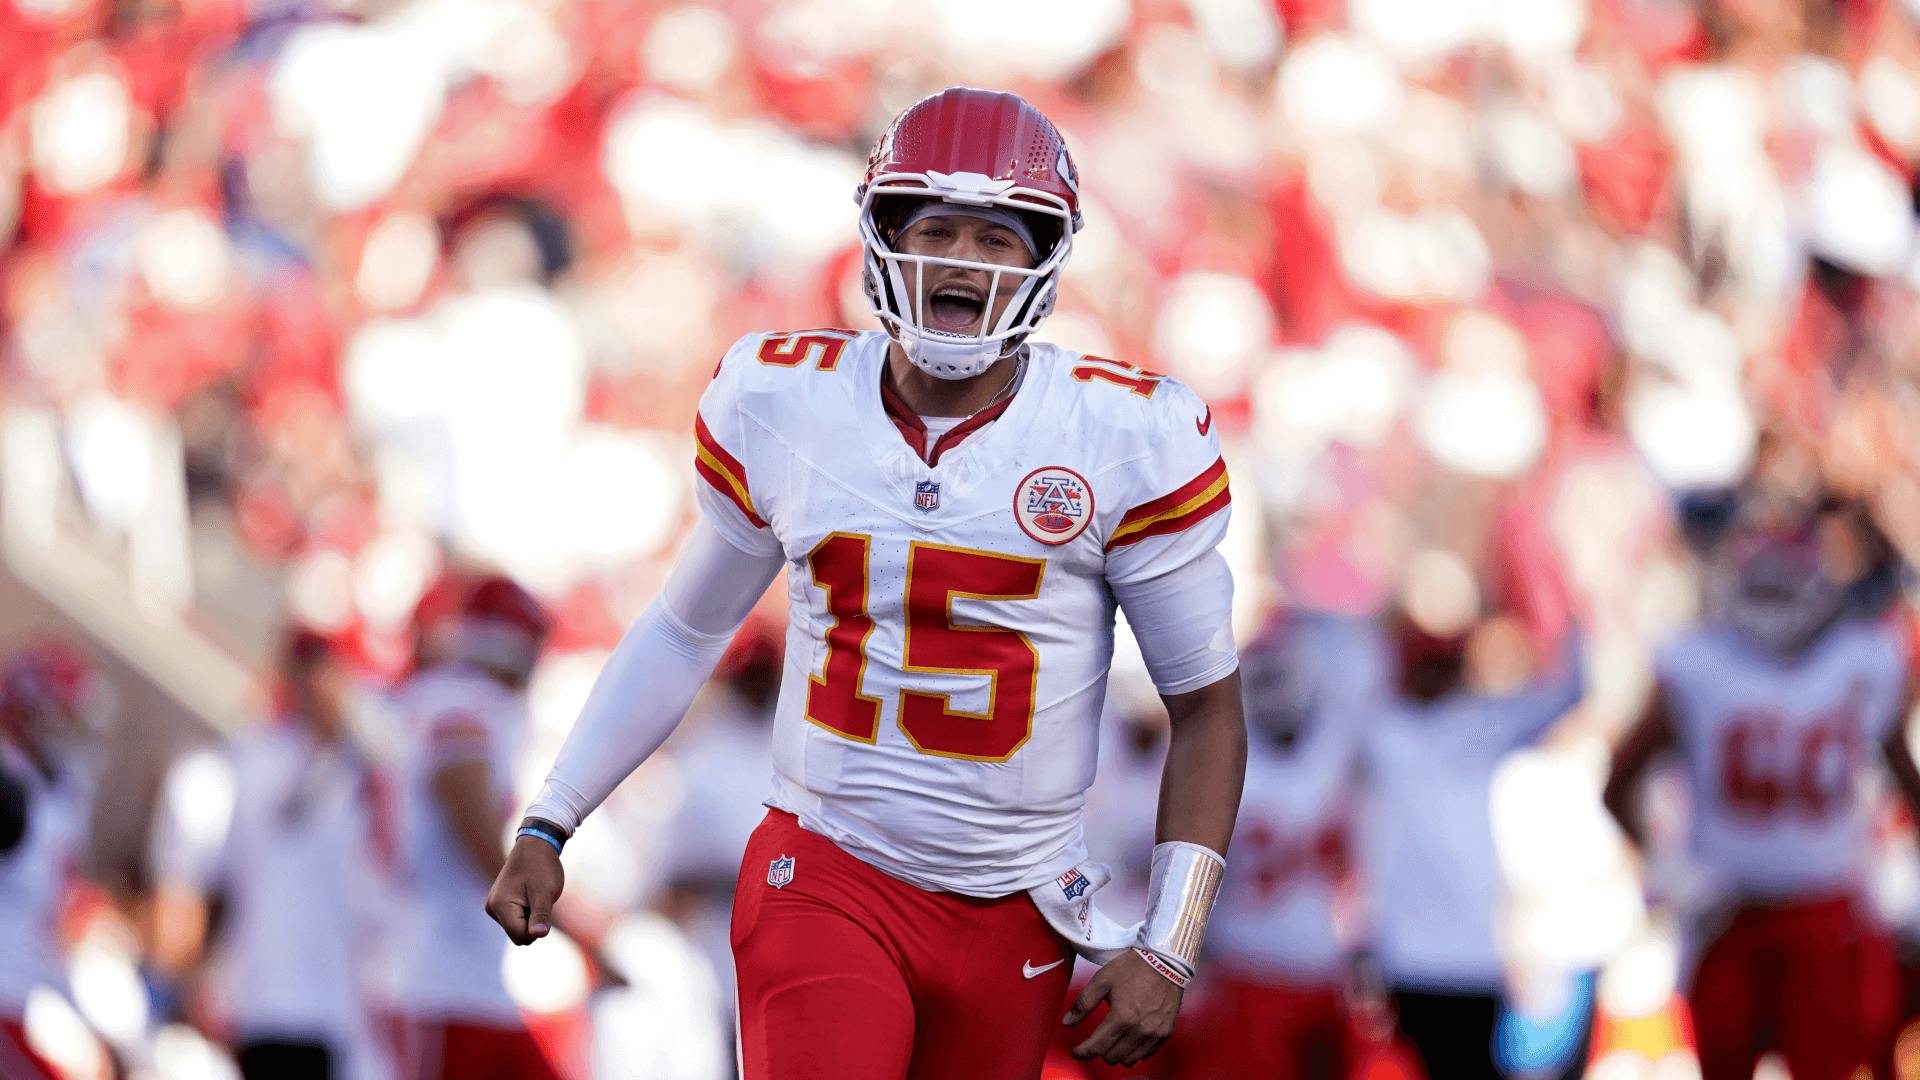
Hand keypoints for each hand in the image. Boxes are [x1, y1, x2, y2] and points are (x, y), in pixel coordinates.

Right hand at [486, 835, 563, 944]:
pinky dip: (527, 913)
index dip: (537, 927)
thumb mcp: (545, 892)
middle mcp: (492, 908)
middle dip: (533, 923)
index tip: (542, 907)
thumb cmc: (541, 867)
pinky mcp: (499, 904)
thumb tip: (537, 935)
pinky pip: (516, 920)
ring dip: (531, 917)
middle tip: (540, 900)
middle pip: (518, 935)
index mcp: (500, 906)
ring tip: (535, 896)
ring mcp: (494, 906)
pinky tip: (530, 896)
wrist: (535, 845)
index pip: (520, 936)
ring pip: (517, 929)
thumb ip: (541, 916)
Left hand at [1062, 950, 1183, 1067]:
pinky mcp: (1165, 1033)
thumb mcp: (1102, 980)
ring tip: (1112, 1040)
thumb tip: (1066, 1023)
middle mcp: (1139, 1030)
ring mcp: (1154, 1034)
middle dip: (1099, 1051)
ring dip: (1116, 1053)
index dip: (1082, 1052)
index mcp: (1121, 1018)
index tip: (1076, 1051)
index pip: (1097, 1047)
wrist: (1165, 961)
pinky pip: (1146, 1054)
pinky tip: (1129, 1039)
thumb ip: (1083, 1004)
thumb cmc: (1133, 968)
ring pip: (1129, 1060)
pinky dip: (1134, 1051)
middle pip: (1112, 1057)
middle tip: (1096, 1040)